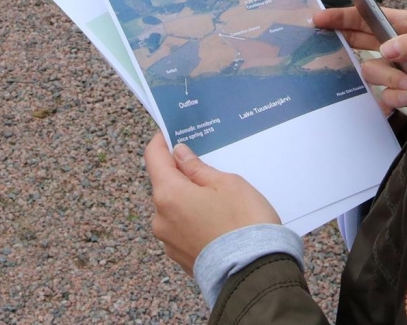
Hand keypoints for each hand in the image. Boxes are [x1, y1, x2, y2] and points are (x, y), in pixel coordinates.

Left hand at [145, 132, 279, 271]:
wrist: (254, 273)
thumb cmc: (243, 222)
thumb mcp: (226, 183)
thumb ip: (198, 168)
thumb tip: (180, 155)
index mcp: (168, 194)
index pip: (153, 158)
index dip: (161, 142)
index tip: (171, 133)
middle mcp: (161, 218)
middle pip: (164, 185)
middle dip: (182, 173)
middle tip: (207, 165)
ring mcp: (169, 241)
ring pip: (174, 208)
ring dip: (189, 198)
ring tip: (219, 198)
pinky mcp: (180, 257)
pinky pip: (182, 228)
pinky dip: (194, 219)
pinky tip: (217, 219)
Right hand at [313, 3, 406, 115]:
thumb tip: (386, 50)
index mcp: (405, 26)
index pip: (369, 16)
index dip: (344, 15)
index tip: (320, 18)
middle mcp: (395, 46)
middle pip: (359, 39)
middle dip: (346, 39)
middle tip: (325, 40)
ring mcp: (395, 70)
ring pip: (372, 71)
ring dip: (389, 78)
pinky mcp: (398, 93)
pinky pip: (382, 96)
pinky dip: (394, 97)